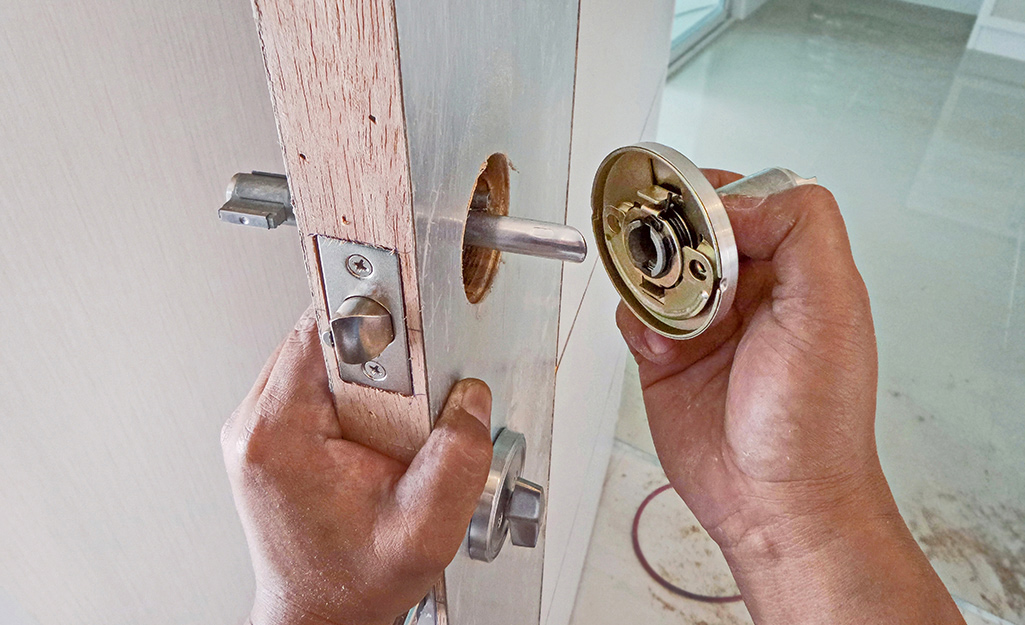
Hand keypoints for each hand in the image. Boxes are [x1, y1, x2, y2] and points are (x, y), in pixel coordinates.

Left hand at [222, 309, 492, 624]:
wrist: (322, 612)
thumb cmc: (353, 580)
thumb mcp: (424, 531)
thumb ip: (457, 461)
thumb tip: (469, 400)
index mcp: (278, 436)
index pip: (320, 332)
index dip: (372, 325)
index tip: (406, 337)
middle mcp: (255, 426)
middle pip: (320, 338)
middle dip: (375, 355)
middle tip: (406, 403)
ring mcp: (256, 429)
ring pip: (317, 356)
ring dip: (364, 373)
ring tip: (390, 424)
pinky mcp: (268, 434)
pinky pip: (312, 382)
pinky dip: (350, 392)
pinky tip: (373, 430)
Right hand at [617, 171, 963, 622]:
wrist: (775, 503)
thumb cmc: (815, 421)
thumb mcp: (830, 308)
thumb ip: (800, 231)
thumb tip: (735, 202)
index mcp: (795, 269)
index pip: (748, 202)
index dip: (714, 198)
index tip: (690, 210)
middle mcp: (749, 290)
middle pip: (692, 229)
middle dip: (669, 234)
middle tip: (658, 248)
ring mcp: (704, 323)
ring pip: (656, 268)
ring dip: (648, 280)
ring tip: (661, 309)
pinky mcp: (666, 356)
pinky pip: (634, 315)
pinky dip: (634, 320)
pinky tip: (656, 347)